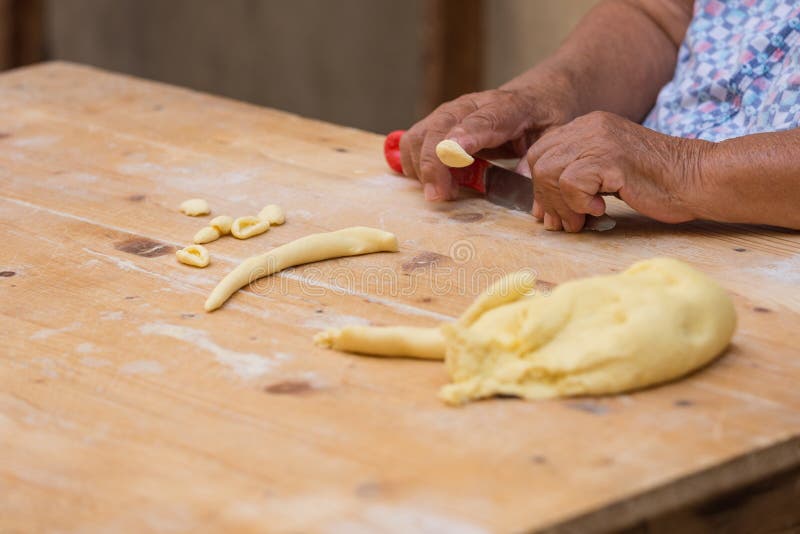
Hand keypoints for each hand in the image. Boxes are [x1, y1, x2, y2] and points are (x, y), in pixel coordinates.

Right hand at [399, 74, 577, 201]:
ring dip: (421, 167)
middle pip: (440, 129)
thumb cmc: (546, 115)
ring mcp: (451, 112)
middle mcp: (471, 105)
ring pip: (421, 134)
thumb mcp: (554, 134)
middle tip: (439, 196)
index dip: (463, 136)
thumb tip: (524, 182)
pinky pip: (415, 140)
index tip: (453, 152)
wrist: (538, 93)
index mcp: (506, 107)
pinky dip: (414, 163)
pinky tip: (432, 181)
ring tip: (441, 192)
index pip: (480, 121)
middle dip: (433, 163)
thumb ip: (537, 157)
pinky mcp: (439, 122)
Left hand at [526, 111, 711, 231]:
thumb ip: (578, 180)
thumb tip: (543, 210)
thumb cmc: (659, 183)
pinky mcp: (611, 158)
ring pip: (549, 172)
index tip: (549, 211)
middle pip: (539, 162)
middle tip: (563, 222)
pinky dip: (579, 203)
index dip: (539, 185)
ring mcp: (600, 139)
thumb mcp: (609, 174)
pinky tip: (601, 210)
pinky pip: (570, 182)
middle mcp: (591, 126)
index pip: (540, 151)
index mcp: (589, 126)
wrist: (698, 179)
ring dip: (560, 205)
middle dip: (545, 198)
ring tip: (580, 221)